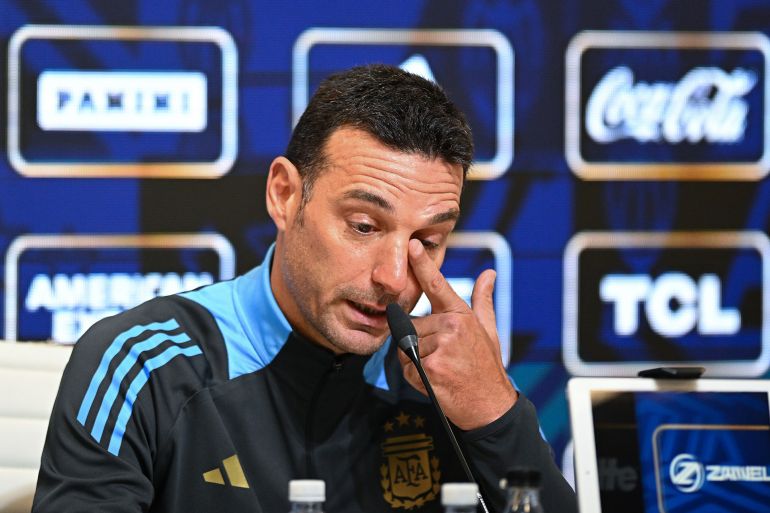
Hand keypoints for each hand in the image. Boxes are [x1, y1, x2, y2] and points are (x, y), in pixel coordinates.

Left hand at [399, 239, 516, 429]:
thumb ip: (482, 300)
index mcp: (461, 315)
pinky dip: (414, 376)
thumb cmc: (486, 365)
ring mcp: (440, 347)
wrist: (489, 405)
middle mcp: (451, 327)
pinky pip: (406, 366)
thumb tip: (489, 274)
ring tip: (441, 369)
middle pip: (412, 326)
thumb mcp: (488, 330)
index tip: (411, 246)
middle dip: (420, 342)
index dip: (422, 264)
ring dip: (416, 360)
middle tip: (444, 357)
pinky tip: (435, 380)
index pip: (437, 285)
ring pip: (407, 347)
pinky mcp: (430, 368)